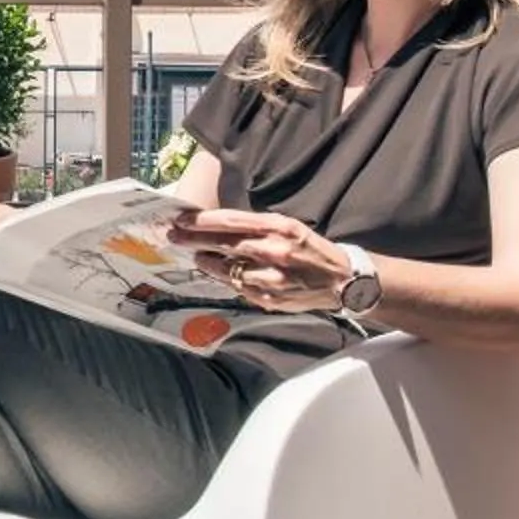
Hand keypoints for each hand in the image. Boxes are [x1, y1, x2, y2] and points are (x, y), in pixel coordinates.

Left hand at [166, 208, 352, 312]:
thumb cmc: (311, 250)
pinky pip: (237, 287)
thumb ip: (256, 226)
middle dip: (194, 240)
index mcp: (280, 228)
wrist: (343, 282)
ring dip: (207, 262)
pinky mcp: (270, 298)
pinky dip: (225, 279)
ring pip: (226, 269)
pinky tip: (218, 273)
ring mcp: (271, 278)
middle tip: (174, 236)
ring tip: (196, 256)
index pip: (231, 221)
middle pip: (223, 244)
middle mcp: (275, 251)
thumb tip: (218, 225)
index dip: (202, 221)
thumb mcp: (288, 227)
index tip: (181, 219)